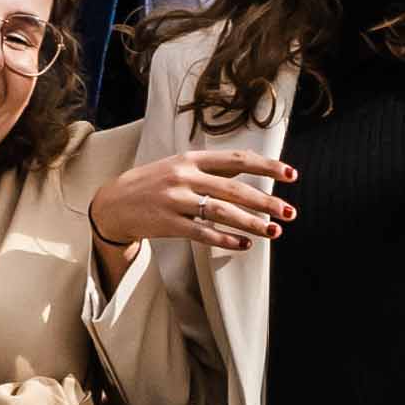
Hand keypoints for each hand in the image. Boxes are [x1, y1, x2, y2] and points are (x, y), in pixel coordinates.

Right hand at [89, 144, 295, 255]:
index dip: (267, 166)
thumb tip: (250, 169)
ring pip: (222, 212)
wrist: (113, 203)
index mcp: (191, 159)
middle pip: (234, 189)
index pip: (237, 160)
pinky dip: (225, 240)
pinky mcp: (167, 223)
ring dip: (251, 223)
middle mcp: (185, 177)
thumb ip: (212, 169)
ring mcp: (175, 200)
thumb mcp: (180, 166)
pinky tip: (244, 245)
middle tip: (290, 213)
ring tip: (274, 232)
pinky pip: (202, 233)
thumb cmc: (153, 183)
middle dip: (266, 201)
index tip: (291, 175)